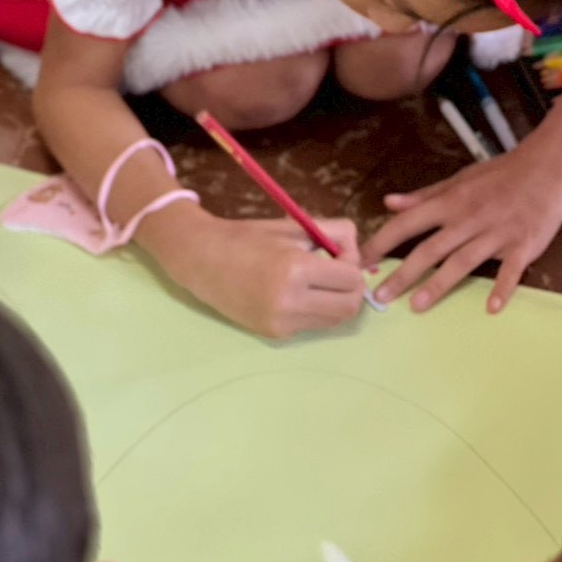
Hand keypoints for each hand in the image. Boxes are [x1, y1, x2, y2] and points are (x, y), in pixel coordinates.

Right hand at [166, 209, 367, 339]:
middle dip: (351, 288)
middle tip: (336, 271)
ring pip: (334, 320)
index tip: (336, 253)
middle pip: (350, 307)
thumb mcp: (294, 226)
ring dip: (335, 300)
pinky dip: (314, 310)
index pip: (352, 279)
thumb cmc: (249, 237)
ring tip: (317, 282)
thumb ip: (334, 234)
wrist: (202, 260)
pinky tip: (296, 294)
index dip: (352, 264)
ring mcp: (282, 324)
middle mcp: (290, 302)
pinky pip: (312, 325)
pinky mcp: (274, 335)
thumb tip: (359, 256)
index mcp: (296, 269)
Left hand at [359, 142, 561, 313]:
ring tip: (417, 306)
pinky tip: (491, 307)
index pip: (408, 223)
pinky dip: (502, 288)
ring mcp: (497, 234)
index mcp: (452, 202)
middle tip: (379, 297)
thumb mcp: (461, 178)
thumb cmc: (501, 174)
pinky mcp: (524, 245)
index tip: (362, 261)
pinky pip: (511, 270)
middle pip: (431, 249)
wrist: (548, 166)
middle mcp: (469, 219)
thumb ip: (425, 196)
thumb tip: (390, 203)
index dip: (383, 242)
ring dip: (439, 284)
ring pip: (463, 262)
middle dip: (403, 273)